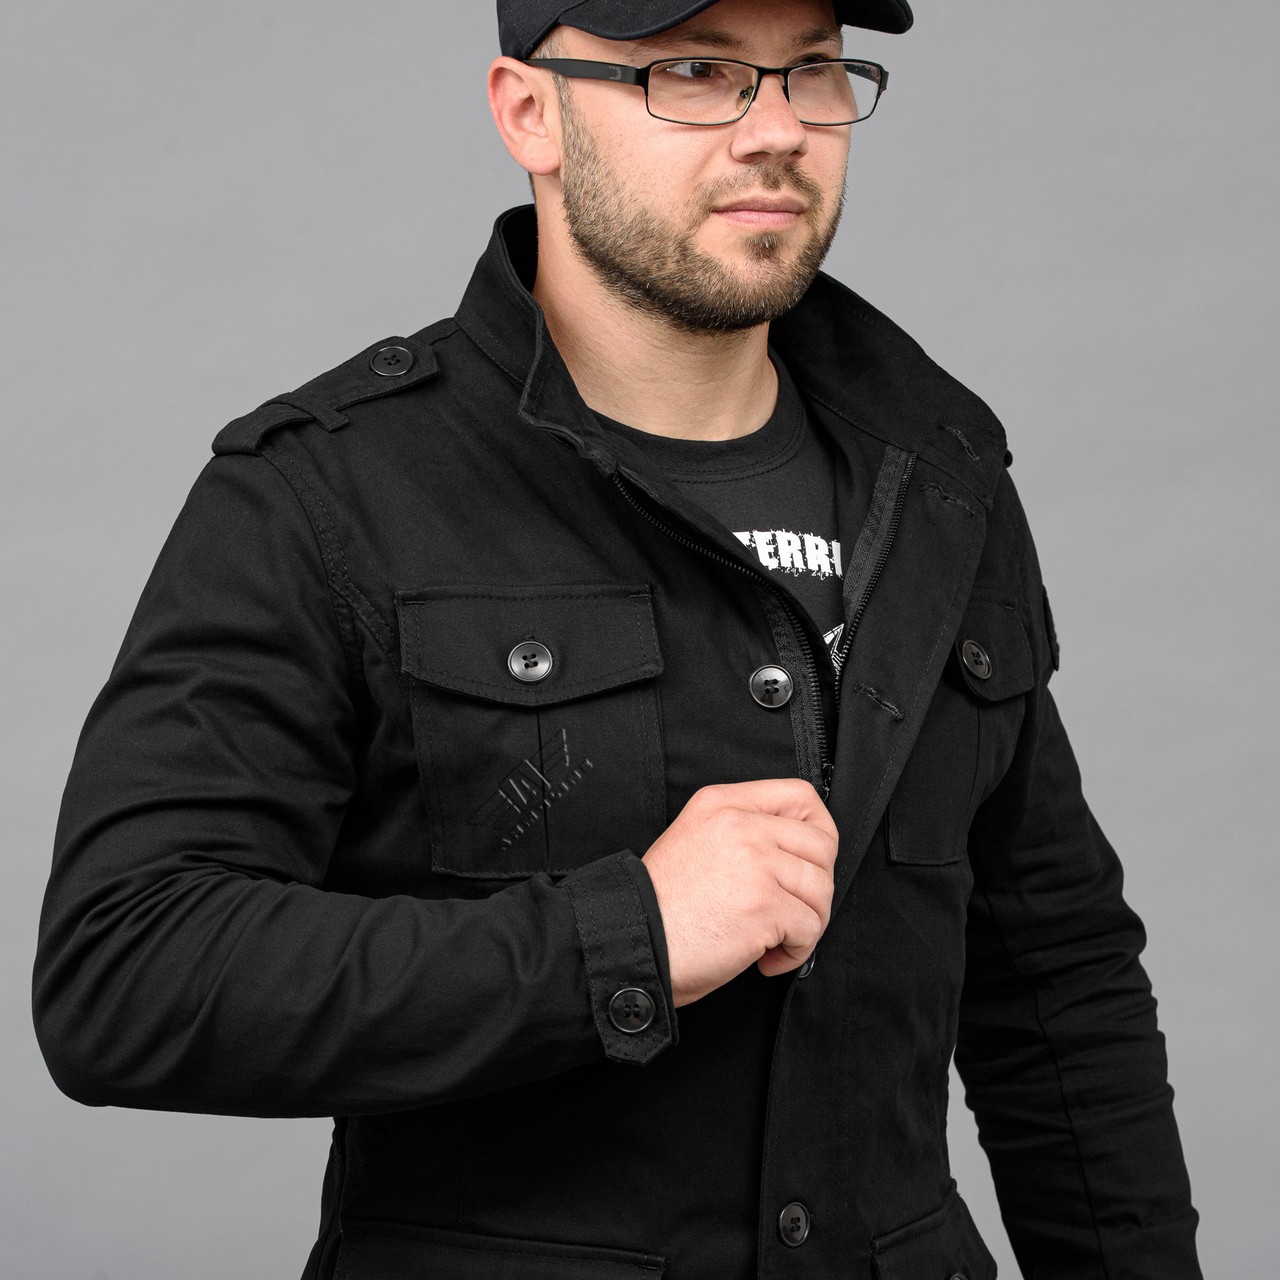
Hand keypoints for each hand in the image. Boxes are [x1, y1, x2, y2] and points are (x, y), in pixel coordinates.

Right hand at [640, 779, 837, 1007]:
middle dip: (815, 887)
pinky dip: (795, 952)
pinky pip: (809, 928)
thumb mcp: (694, 839)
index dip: (819, 831)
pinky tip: (765, 958)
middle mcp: (741, 825)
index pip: (800, 796)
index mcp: (722, 804)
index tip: (811, 862)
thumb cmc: (660, 906)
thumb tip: (794, 851)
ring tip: (775, 939)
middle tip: (791, 910)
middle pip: (821, 845)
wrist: (633, 942)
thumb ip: (740, 831)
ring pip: (821, 889)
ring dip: (807, 924)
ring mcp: (755, 863)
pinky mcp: (764, 905)